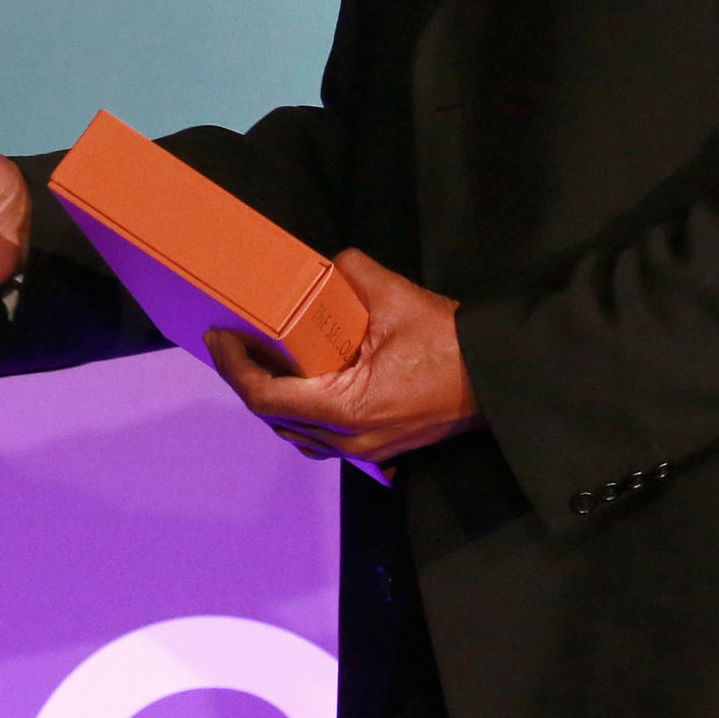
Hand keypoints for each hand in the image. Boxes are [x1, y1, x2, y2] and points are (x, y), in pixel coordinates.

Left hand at [205, 248, 479, 467]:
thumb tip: (328, 265)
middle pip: (275, 417)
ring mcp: (367, 452)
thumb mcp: (396, 296)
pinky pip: (324, 437)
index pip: (265, 396)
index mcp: (345, 409)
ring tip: (260, 359)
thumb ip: (350, 273)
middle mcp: (350, 441)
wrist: (501, 379)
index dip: (233, 367)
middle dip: (248, 379)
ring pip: (298, 432)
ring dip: (273, 399)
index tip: (217, 337)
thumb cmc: (450, 343)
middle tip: (233, 342)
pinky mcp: (382, 449)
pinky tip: (301, 382)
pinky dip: (302, 410)